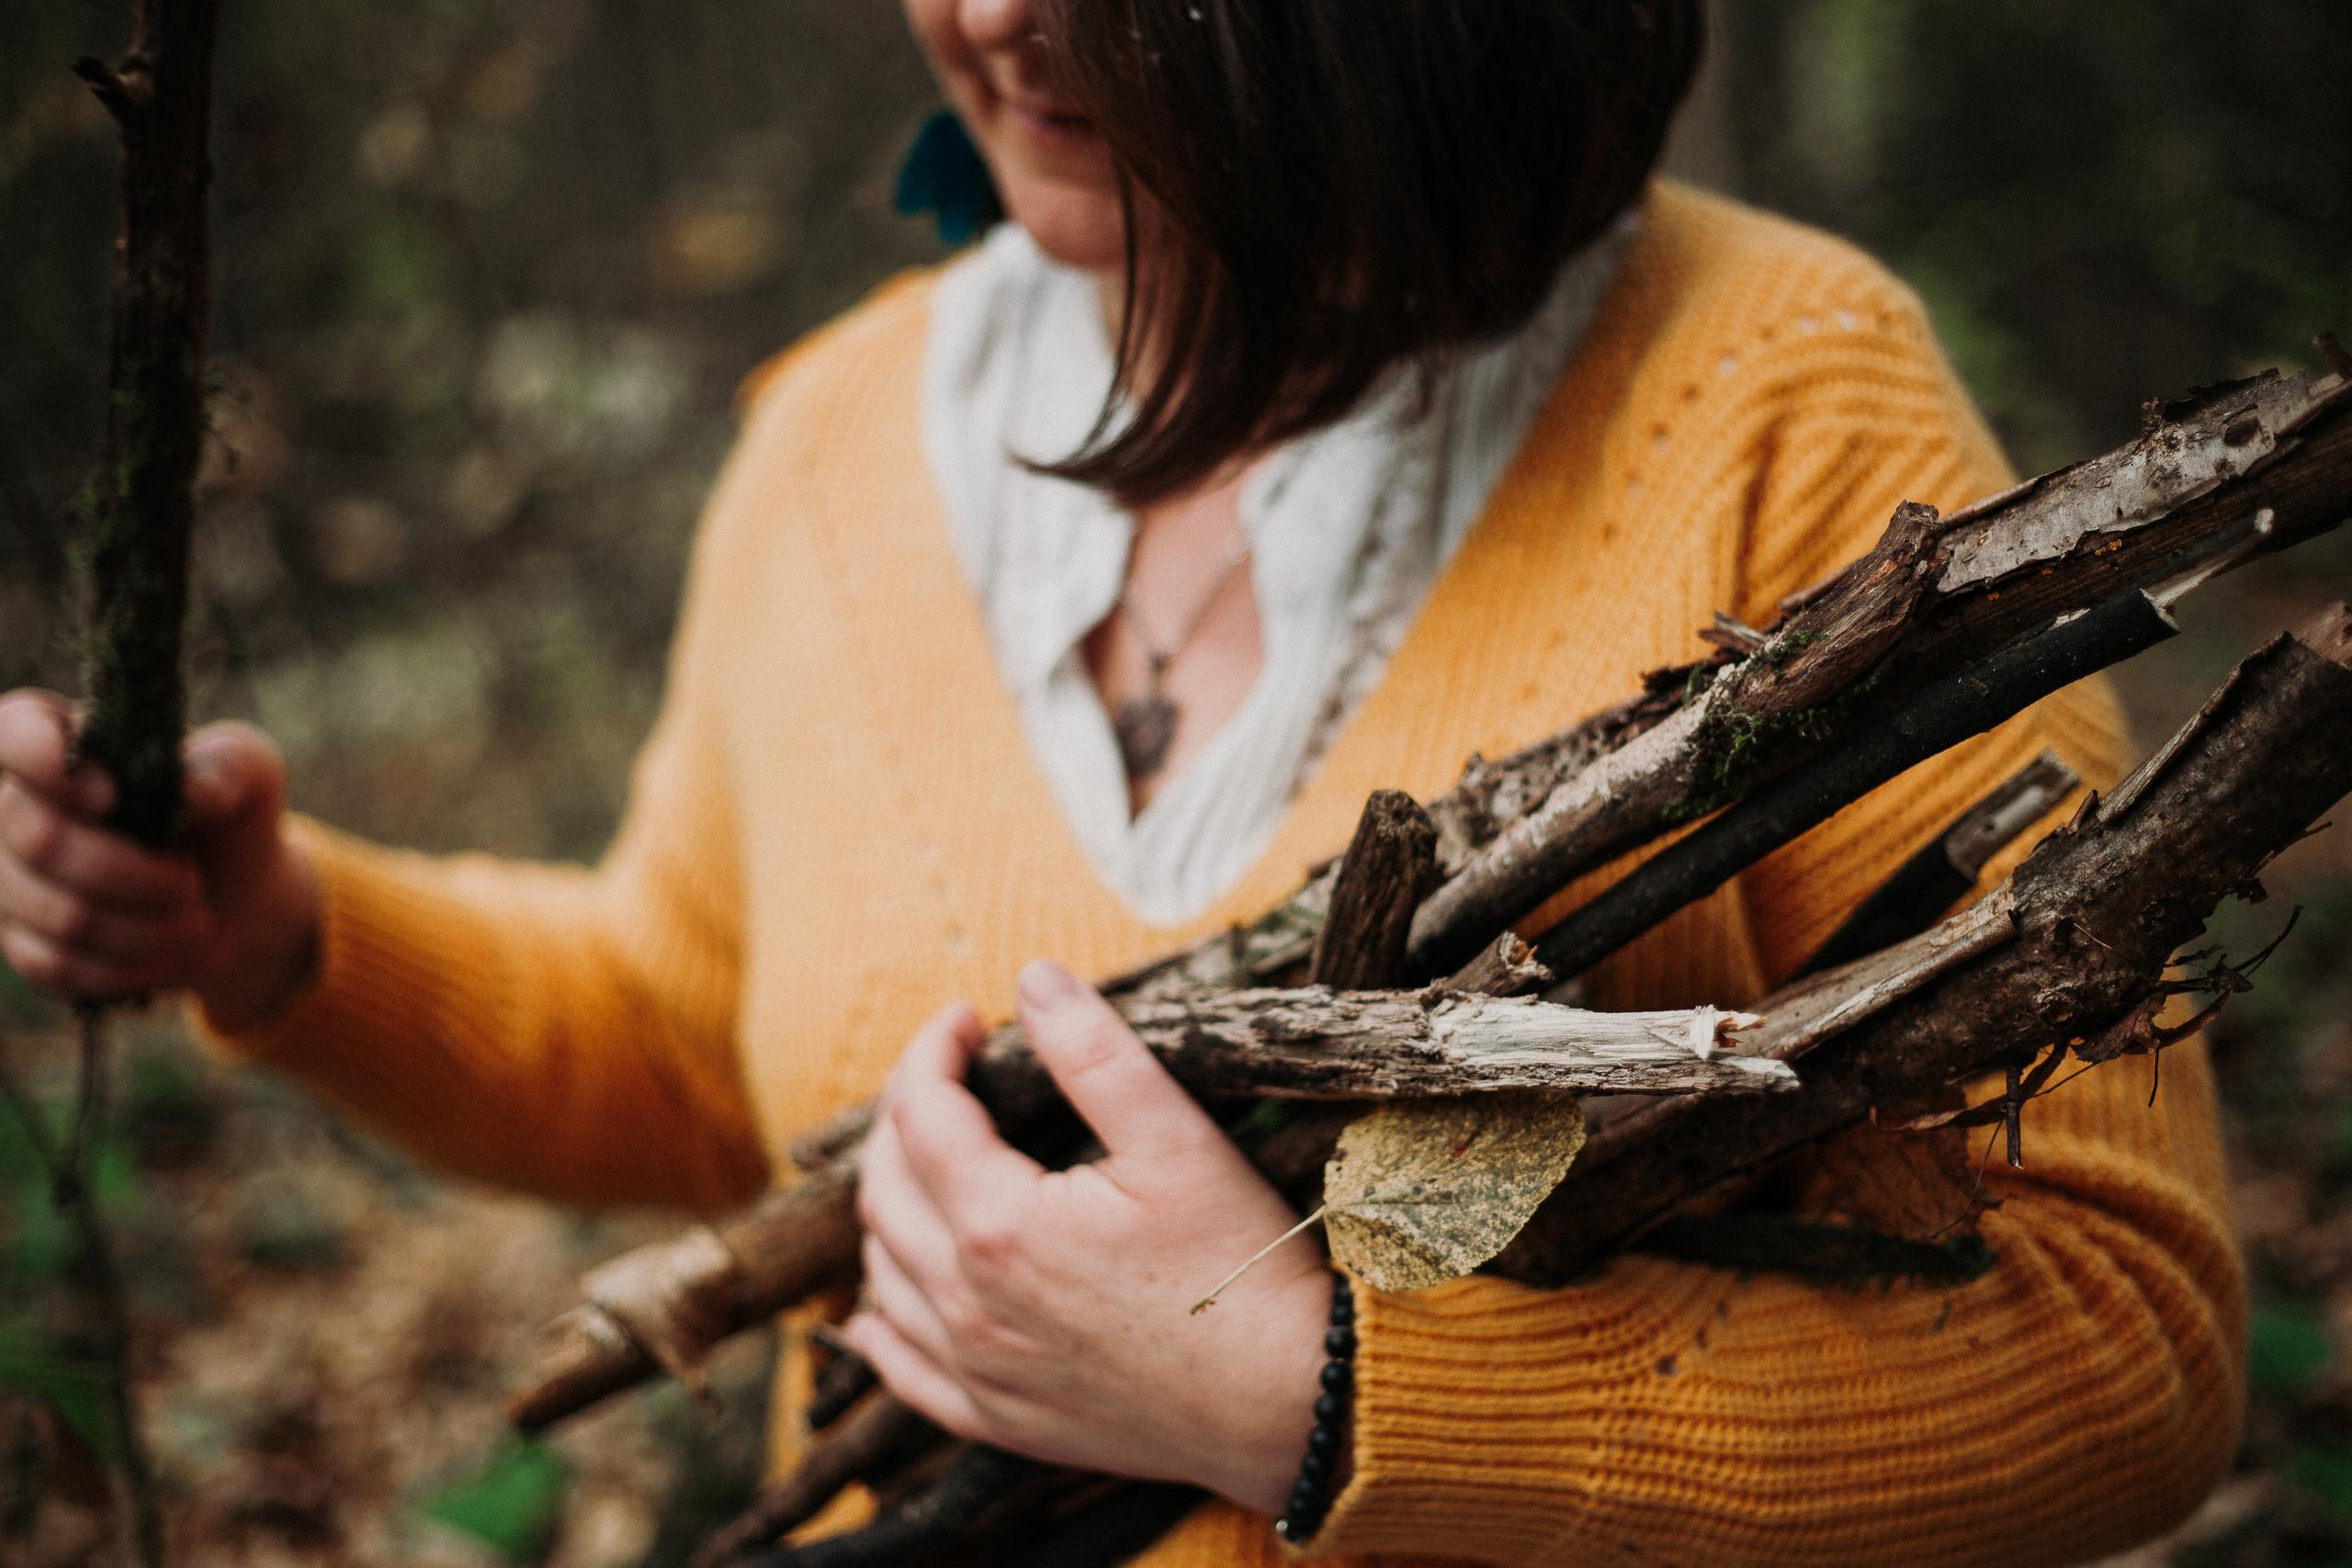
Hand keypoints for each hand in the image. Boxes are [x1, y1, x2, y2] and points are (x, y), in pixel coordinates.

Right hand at [0, 688, 319, 1028]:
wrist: (232, 900)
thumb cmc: (227, 819)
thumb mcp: (250, 776)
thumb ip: (231, 766)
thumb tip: (195, 793)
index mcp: (65, 744)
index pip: (12, 730)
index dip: (41, 758)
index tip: (110, 797)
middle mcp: (18, 807)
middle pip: (39, 838)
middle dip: (133, 870)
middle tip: (190, 880)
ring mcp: (11, 878)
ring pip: (59, 911)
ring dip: (144, 926)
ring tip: (196, 920)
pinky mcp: (23, 942)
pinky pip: (58, 963)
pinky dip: (128, 965)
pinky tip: (167, 952)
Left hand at [845, 960, 1335, 1515]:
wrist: (1288, 1402)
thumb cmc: (1242, 1267)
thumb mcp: (1177, 1139)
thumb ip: (1095, 1052)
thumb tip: (1034, 979)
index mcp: (999, 1224)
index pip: (921, 1113)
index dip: (932, 1049)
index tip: (966, 1017)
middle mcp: (966, 1302)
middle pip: (884, 1190)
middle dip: (902, 1117)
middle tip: (948, 1077)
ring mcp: (977, 1369)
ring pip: (883, 1275)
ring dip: (889, 1205)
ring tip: (927, 1162)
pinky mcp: (999, 1419)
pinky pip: (904, 1371)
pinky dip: (880, 1327)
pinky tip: (878, 1309)